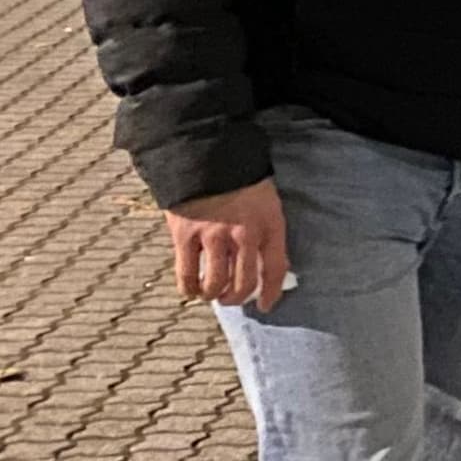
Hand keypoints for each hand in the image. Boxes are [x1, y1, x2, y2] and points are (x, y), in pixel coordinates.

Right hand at [166, 180, 291, 310]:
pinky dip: (189, 288)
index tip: (266, 306)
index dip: (272, 292)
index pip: (275, 268)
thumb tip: (268, 263)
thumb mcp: (266, 201)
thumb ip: (266, 230)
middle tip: (231, 299)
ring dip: (214, 294)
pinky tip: (191, 289)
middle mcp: (243, 234)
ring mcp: (213, 235)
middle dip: (238, 297)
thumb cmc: (239, 178)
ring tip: (211, 294)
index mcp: (268, 224)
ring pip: (215, 283)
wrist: (203, 155)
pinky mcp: (185, 235)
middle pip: (244, 282)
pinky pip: (187, 273)